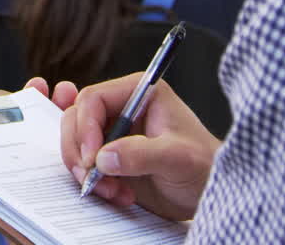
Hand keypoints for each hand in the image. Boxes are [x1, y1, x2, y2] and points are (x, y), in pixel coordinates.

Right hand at [55, 73, 220, 220]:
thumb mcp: (177, 158)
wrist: (209, 192)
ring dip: (84, 170)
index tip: (91, 158)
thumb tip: (103, 157)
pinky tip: (114, 192)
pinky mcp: (110, 156)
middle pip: (77, 118)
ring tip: (111, 190)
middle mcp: (122, 108)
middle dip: (80, 151)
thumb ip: (141, 154)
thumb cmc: (203, 167)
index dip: (85, 127)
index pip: (94, 99)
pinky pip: (83, 162)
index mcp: (139, 93)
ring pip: (76, 142)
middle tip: (92, 178)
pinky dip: (89, 179)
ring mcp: (114, 132)